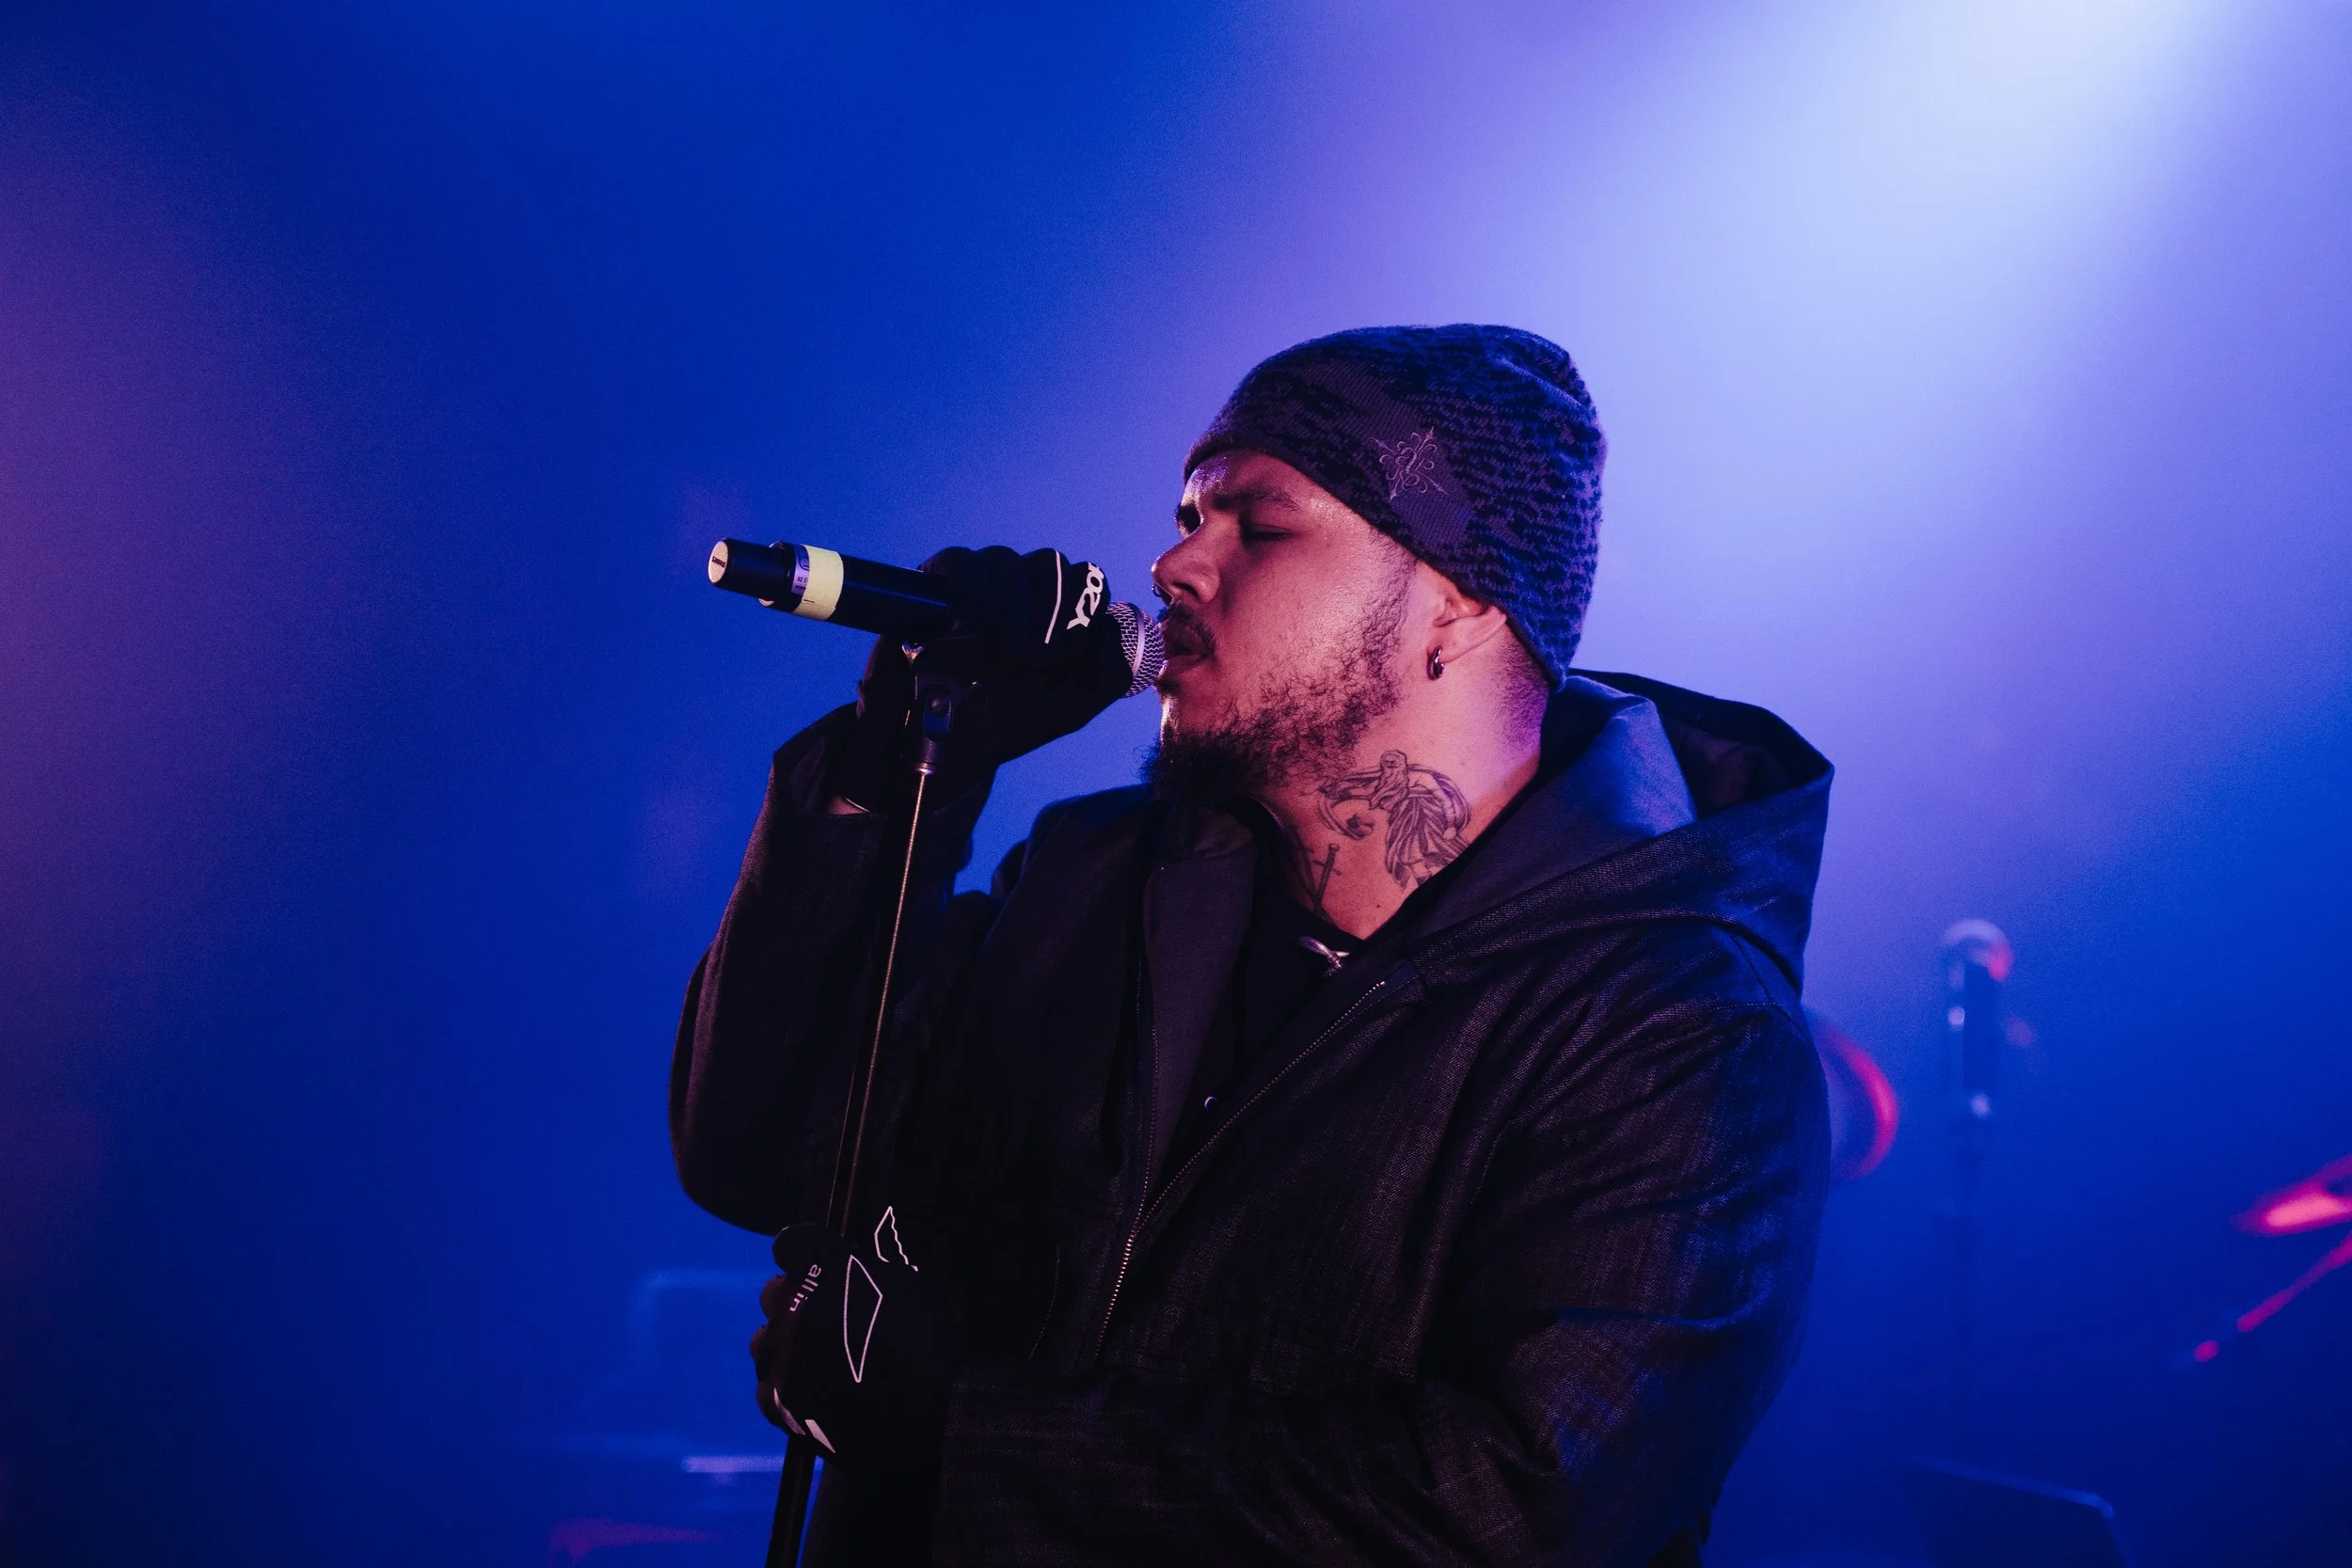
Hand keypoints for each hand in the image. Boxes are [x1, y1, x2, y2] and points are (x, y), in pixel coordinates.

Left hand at [750, 1217, 962, 1472]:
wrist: (933, 1412)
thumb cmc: (931, 1341)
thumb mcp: (910, 1282)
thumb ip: (869, 1265)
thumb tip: (852, 1261)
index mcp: (825, 1266)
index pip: (791, 1242)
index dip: (806, 1254)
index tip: (821, 1266)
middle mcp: (793, 1304)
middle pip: (773, 1292)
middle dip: (797, 1301)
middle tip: (829, 1320)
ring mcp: (781, 1355)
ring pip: (766, 1341)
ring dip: (788, 1346)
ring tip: (822, 1363)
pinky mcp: (778, 1400)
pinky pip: (768, 1387)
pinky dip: (788, 1389)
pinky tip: (817, 1395)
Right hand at [827, 546, 1138, 811]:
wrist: (947, 746)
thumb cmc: (1010, 721)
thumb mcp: (1073, 705)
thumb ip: (1111, 670)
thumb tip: (1113, 623)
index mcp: (1057, 611)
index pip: (1086, 578)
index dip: (1084, 607)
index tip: (1068, 653)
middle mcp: (1019, 589)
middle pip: (1050, 563)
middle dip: (1052, 610)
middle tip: (1038, 658)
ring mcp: (977, 583)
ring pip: (1007, 561)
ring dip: (1017, 606)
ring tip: (1011, 652)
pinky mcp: (935, 586)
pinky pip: (959, 563)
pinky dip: (975, 590)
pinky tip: (982, 623)